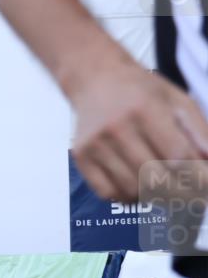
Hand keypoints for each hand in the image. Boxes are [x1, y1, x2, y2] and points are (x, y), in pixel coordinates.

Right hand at [68, 61, 207, 201]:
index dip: (198, 175)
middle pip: (155, 177)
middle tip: (193, 195)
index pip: (177, 155)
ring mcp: (95, 145)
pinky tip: (139, 188)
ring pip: (133, 189)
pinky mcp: (82, 157)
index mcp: (145, 108)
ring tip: (168, 190)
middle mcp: (116, 128)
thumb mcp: (177, 100)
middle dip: (181, 192)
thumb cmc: (140, 91)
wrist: (95, 80)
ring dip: (155, 196)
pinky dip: (128, 197)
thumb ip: (198, 130)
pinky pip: (108, 192)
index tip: (206, 184)